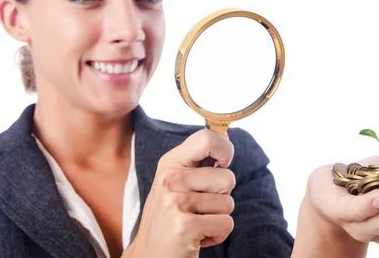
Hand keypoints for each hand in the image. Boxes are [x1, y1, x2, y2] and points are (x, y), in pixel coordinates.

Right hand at [124, 129, 235, 257]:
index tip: (222, 163)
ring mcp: (175, 202)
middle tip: (199, 208)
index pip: (207, 138)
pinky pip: (226, 224)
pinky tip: (197, 237)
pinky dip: (217, 235)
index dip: (225, 150)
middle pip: (227, 177)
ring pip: (229, 203)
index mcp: (170, 163)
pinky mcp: (184, 226)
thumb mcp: (177, 182)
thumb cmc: (170, 217)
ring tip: (196, 222)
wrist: (149, 255)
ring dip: (218, 218)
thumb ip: (199, 161)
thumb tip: (225, 134)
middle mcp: (170, 178)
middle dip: (222, 196)